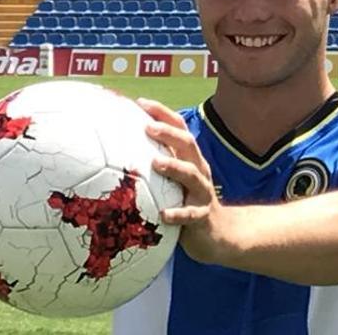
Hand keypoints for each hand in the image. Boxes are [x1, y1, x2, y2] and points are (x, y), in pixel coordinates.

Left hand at [137, 98, 231, 264]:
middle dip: (169, 134)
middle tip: (148, 128)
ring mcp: (202, 193)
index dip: (163, 113)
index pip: (179, 129)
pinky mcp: (202, 217)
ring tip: (156, 163)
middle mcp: (199, 171)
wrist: (219, 233)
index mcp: (190, 159)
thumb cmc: (187, 202)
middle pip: (188, 145)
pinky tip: (163, 214)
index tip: (141, 103)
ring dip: (174, 167)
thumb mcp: (176, 180)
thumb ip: (157, 163)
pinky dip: (177, 213)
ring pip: (192, 175)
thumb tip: (118, 152)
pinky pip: (190, 214)